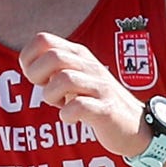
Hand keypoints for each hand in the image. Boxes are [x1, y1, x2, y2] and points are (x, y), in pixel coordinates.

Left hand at [19, 33, 147, 158]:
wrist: (136, 126)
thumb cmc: (98, 103)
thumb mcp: (77, 78)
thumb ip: (55, 69)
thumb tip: (29, 66)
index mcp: (79, 55)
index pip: (43, 40)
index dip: (29, 59)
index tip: (37, 78)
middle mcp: (90, 66)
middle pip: (52, 56)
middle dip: (38, 77)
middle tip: (47, 93)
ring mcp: (100, 86)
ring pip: (64, 80)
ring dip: (52, 96)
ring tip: (61, 106)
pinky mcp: (106, 109)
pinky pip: (78, 107)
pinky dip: (67, 115)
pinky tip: (71, 119)